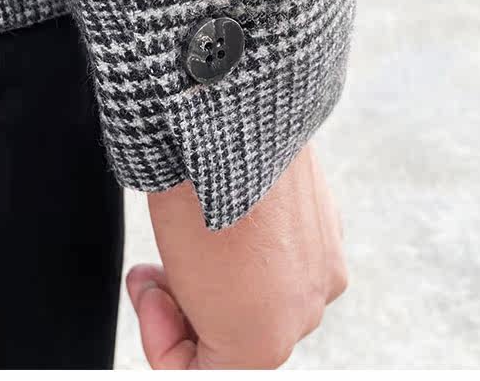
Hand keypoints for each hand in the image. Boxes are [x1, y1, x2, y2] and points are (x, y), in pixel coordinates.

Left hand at [126, 142, 346, 368]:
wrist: (235, 123)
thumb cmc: (194, 201)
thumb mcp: (179, 280)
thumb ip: (201, 317)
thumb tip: (209, 310)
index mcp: (262, 343)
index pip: (202, 368)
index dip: (162, 334)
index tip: (148, 291)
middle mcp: (307, 314)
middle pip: (237, 330)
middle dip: (193, 305)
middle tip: (159, 270)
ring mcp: (325, 268)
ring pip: (266, 293)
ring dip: (226, 278)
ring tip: (190, 241)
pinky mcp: (332, 230)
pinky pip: (290, 258)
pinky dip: (260, 249)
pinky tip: (235, 221)